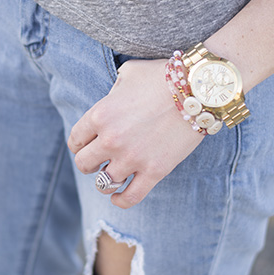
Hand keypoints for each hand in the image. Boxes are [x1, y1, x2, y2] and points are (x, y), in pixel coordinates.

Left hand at [67, 58, 204, 208]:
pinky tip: (118, 197)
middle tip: (97, 161)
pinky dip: (121, 200)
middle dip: (89, 163)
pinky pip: (130, 197)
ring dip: (105, 180)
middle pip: (84, 164)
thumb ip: (114, 91)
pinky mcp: (154, 171)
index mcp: (100, 114)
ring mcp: (132, 158)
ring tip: (112, 175)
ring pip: (104, 183)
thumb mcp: (129, 74)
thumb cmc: (163, 77)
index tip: (86, 145)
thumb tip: (113, 100)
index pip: (75, 139)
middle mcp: (111, 139)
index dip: (79, 144)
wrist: (197, 89)